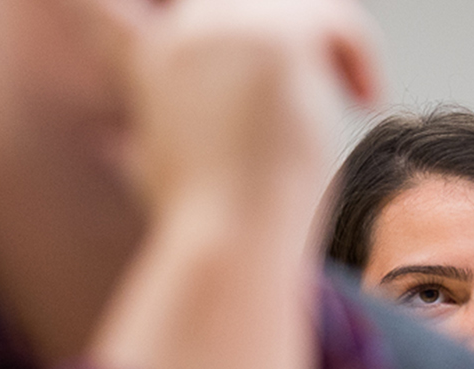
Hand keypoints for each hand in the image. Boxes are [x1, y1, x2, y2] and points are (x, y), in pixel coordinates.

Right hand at [92, 0, 380, 368]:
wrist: (223, 240)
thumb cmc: (192, 227)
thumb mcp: (153, 171)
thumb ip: (140, 143)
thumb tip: (111, 150)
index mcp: (145, 64)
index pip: (119, 10)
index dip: (118, 12)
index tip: (147, 14)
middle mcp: (181, 34)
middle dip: (277, 29)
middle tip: (305, 64)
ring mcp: (228, 31)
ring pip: (293, 4)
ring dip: (322, 39)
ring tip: (342, 85)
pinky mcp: (279, 39)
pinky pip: (337, 21)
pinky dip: (356, 55)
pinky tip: (362, 92)